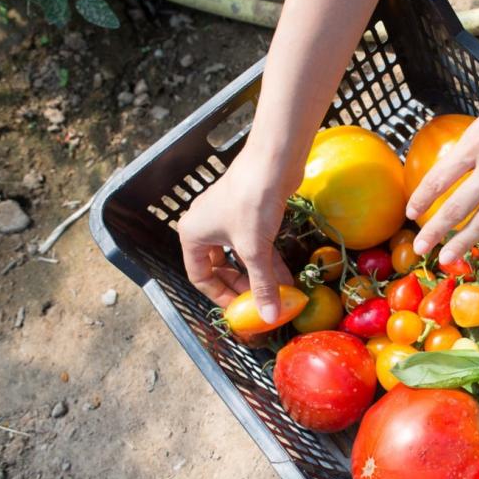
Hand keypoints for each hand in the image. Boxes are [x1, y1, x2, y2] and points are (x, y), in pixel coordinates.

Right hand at [178, 145, 298, 319]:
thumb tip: (270, 316)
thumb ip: (262, 284)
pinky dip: (268, 260)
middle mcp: (205, 226)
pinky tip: (285, 277)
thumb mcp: (255, 249)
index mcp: (193, 235)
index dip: (220, 296)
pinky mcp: (249, 212)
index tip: (241, 310)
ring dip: (259, 275)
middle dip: (242, 286)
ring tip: (279, 294)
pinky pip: (254, 243)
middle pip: (220, 267)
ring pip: (240, 256)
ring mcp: (228, 218)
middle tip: (260, 303)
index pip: (200, 276)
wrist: (272, 162)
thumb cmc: (252, 203)